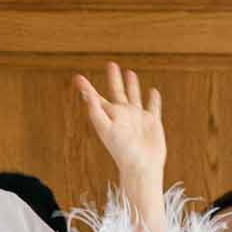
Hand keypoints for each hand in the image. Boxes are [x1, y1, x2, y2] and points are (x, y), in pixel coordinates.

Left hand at [74, 63, 165, 178]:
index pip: (96, 98)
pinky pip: (153, 107)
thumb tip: (87, 94)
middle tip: (111, 64)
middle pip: (117, 93)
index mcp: (110, 116)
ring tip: (130, 72)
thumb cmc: (122, 151)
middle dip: (114, 79)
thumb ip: (96, 111)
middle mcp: (123, 115)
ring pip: (134, 97)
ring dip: (132, 86)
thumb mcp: (106, 128)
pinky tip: (153, 91)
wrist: (141, 166)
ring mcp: (138, 118)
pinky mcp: (152, 122)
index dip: (87, 88)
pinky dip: (153, 99)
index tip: (78, 78)